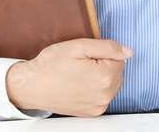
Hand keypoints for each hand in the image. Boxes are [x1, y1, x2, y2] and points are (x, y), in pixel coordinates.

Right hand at [5, 38, 132, 116]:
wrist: (32, 86)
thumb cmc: (51, 65)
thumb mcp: (78, 46)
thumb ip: (107, 47)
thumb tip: (127, 51)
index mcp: (103, 77)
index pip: (120, 57)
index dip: (103, 53)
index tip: (86, 56)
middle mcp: (104, 95)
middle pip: (118, 71)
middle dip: (105, 64)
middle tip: (82, 64)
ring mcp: (98, 106)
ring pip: (112, 84)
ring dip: (102, 76)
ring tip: (80, 74)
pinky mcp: (92, 113)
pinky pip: (104, 95)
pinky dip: (97, 88)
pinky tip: (80, 84)